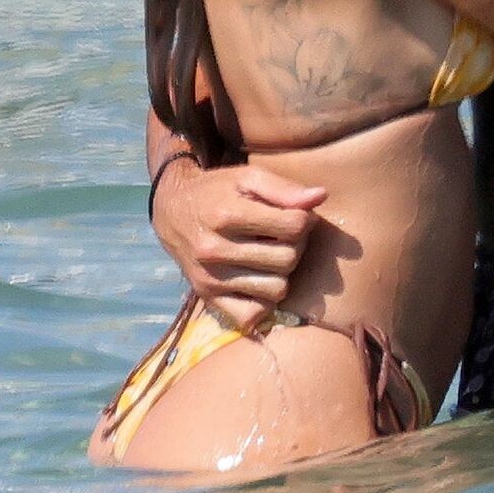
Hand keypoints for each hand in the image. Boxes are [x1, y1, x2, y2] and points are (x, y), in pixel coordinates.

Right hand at [151, 159, 324, 332]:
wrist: (173, 212)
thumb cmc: (218, 191)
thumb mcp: (248, 178)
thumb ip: (285, 188)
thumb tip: (320, 197)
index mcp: (226, 215)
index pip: (293, 226)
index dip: (305, 219)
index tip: (296, 215)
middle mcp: (214, 250)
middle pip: (288, 259)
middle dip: (295, 245)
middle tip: (284, 236)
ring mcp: (210, 278)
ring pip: (277, 289)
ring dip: (282, 273)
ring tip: (270, 255)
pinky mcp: (208, 298)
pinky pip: (254, 314)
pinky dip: (264, 300)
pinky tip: (259, 279)